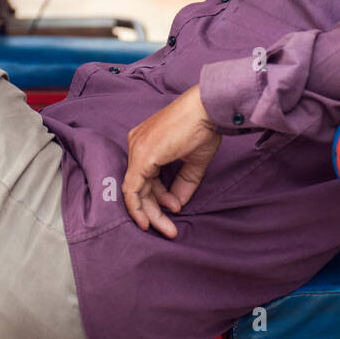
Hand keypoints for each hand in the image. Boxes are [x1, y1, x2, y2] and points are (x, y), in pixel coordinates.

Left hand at [122, 85, 221, 238]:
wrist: (207, 109)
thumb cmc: (203, 128)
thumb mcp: (193, 162)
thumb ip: (183, 184)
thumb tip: (175, 205)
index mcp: (146, 142)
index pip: (146, 177)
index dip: (159, 198)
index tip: (173, 209)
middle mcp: (136, 144)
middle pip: (139, 186)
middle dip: (153, 210)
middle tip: (169, 229)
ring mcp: (137, 149)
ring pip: (135, 191)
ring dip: (150, 213)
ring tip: (168, 229)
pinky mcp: (141, 156)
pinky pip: (132, 189)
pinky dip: (139, 207)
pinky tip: (149, 221)